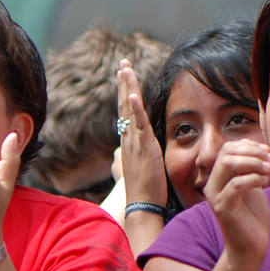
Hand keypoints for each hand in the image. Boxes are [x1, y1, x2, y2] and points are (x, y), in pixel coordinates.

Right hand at [117, 61, 167, 208]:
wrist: (142, 207)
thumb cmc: (146, 191)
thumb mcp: (144, 166)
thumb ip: (142, 153)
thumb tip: (143, 147)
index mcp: (130, 142)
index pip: (125, 111)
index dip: (124, 92)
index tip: (124, 75)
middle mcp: (128, 139)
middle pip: (123, 105)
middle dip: (123, 83)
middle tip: (123, 63)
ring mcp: (134, 142)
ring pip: (128, 110)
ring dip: (126, 87)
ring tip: (125, 69)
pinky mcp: (144, 148)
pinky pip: (138, 125)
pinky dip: (133, 109)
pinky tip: (131, 95)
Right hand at [205, 138, 269, 262]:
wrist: (250, 248)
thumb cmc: (253, 218)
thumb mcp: (252, 186)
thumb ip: (250, 168)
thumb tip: (252, 145)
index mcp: (218, 178)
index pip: (227, 149)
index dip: (249, 146)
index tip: (268, 152)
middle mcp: (212, 185)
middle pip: (227, 153)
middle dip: (252, 152)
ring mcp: (216, 197)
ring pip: (228, 164)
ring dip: (253, 162)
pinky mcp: (223, 209)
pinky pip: (236, 184)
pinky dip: (253, 179)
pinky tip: (265, 182)